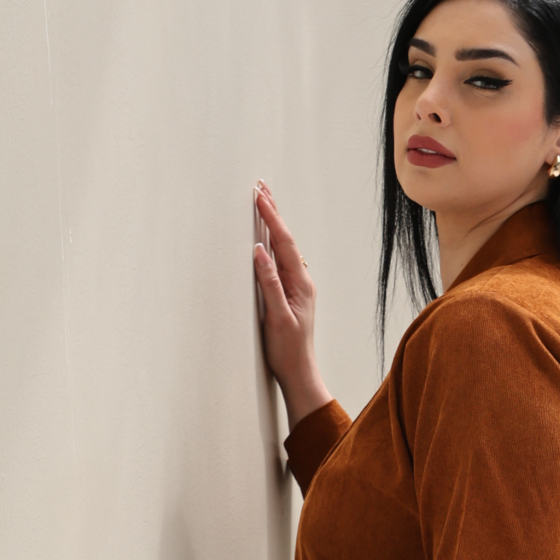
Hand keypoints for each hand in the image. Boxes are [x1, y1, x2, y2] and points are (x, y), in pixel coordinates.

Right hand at [254, 183, 330, 426]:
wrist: (298, 372)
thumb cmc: (287, 349)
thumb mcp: (277, 316)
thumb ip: (269, 283)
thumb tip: (259, 251)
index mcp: (300, 283)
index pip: (284, 242)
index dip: (271, 217)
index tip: (259, 196)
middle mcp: (300, 281)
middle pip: (285, 239)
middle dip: (273, 212)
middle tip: (261, 187)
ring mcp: (295, 286)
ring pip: (282, 248)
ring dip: (272, 224)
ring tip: (264, 202)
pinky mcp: (288, 294)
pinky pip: (279, 260)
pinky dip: (271, 242)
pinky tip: (266, 236)